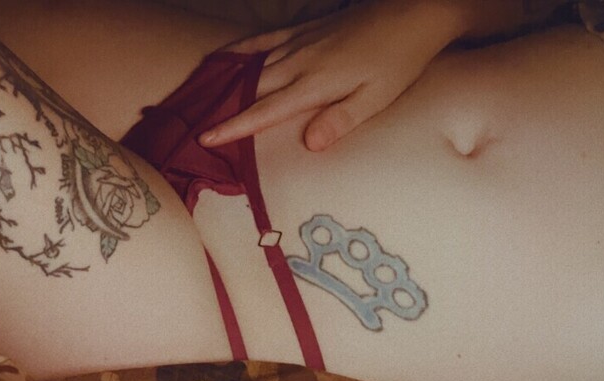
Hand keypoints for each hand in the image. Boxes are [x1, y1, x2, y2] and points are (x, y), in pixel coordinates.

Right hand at [199, 0, 466, 150]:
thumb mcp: (377, 98)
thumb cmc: (399, 61)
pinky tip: (223, 58)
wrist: (414, 12)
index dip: (233, 126)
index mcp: (315, 85)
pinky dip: (240, 51)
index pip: (264, 111)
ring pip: (251, 66)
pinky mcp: (305, 29)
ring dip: (224, 85)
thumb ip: (341, 120)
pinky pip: (264, 39)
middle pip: (249, 89)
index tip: (205, 138)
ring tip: (197, 102)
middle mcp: (299, 63)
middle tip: (189, 126)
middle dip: (218, 108)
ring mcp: (299, 43)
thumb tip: (309, 143)